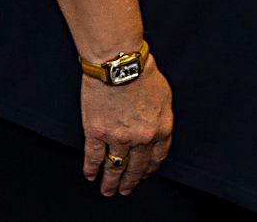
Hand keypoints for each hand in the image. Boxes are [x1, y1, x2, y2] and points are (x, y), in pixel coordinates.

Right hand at [81, 52, 172, 195]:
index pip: (157, 157)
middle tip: (126, 191)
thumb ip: (162, 119)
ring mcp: (118, 137)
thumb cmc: (144, 74)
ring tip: (108, 191)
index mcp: (161, 128)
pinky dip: (91, 169)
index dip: (150, 169)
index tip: (145, 175)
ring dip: (111, 182)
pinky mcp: (96, 134)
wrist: (120, 65)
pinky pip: (94, 158)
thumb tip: (157, 132)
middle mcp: (142, 137)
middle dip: (131, 181)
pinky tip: (91, 176)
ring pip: (115, 167)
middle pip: (136, 167)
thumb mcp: (165, 98)